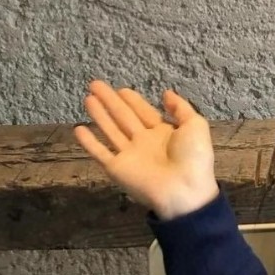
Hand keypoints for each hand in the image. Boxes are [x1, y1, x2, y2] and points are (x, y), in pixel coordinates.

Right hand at [73, 80, 217, 218]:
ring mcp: (129, 155)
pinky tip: (79, 129)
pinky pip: (100, 153)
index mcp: (163, 133)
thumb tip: (166, 93)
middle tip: (96, 84)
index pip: (144, 112)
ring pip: (110, 130)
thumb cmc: (193, 157)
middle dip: (110, 101)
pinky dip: (89, 142)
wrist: (185, 190)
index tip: (121, 89)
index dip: (133, 101)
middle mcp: (144, 142)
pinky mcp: (117, 168)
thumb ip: (181, 108)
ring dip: (99, 115)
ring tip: (88, 98)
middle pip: (124, 117)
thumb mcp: (195, 125)